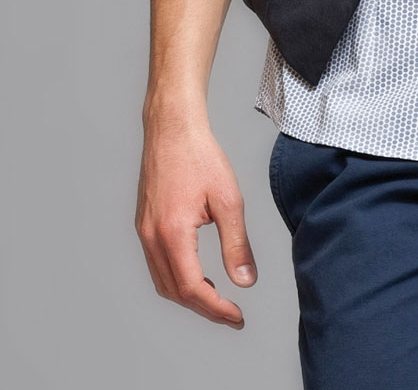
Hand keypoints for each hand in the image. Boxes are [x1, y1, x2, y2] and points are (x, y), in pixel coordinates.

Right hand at [136, 112, 256, 327]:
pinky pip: (156, 264)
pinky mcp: (144, 224)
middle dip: (203, 308)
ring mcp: (144, 231)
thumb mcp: (228, 199)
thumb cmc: (200, 156)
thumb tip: (246, 281)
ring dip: (188, 297)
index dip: (215, 309)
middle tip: (231, 315)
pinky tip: (197, 275)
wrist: (172, 128)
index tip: (237, 317)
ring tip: (217, 299)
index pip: (192, 288)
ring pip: (162, 281)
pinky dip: (176, 279)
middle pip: (174, 292)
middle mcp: (152, 237)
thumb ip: (237, 243)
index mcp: (172, 233)